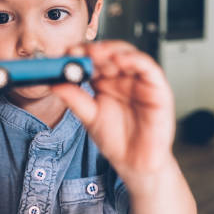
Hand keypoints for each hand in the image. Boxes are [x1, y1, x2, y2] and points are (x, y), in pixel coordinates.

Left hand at [51, 41, 175, 193]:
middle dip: (93, 50)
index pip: (93, 60)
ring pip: (128, 55)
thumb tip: (55, 83)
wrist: (135, 163)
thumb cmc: (117, 140)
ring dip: (111, 50)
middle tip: (77, 51)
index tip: (65, 53)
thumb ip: (75, 99)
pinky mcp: (158, 88)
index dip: (79, 54)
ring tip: (95, 53)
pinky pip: (149, 68)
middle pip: (109, 53)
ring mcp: (140, 81)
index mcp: (106, 82)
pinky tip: (120, 60)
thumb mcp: (89, 117)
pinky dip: (135, 60)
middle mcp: (123, 78)